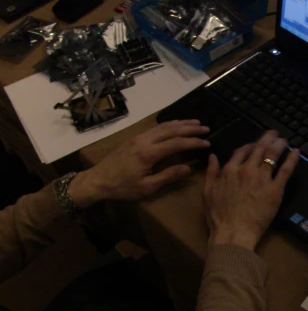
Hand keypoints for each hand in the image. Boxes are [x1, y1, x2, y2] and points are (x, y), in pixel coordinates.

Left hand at [68, 120, 209, 207]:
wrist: (97, 180)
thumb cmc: (122, 187)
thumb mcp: (146, 187)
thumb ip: (167, 176)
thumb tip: (188, 168)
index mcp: (148, 153)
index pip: (176, 143)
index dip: (193, 142)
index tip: (207, 143)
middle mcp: (144, 140)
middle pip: (171, 130)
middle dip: (190, 128)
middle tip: (206, 128)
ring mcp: (138, 137)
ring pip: (163, 126)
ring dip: (180, 123)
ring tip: (195, 123)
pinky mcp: (134, 138)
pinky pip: (155, 128)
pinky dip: (169, 125)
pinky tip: (175, 125)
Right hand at [204, 130, 299, 249]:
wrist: (234, 232)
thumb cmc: (219, 216)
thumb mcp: (208, 192)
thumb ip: (211, 172)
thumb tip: (213, 156)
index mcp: (230, 170)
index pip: (241, 151)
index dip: (249, 146)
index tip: (255, 145)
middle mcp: (247, 170)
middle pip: (259, 149)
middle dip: (268, 138)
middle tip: (274, 134)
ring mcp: (262, 178)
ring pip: (272, 155)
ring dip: (279, 144)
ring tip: (284, 140)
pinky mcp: (275, 189)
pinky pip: (285, 170)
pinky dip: (292, 159)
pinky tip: (296, 152)